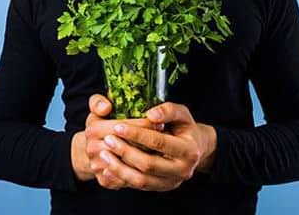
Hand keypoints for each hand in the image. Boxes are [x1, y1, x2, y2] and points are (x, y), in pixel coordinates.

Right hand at [82, 94, 164, 189]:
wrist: (92, 147)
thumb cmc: (101, 124)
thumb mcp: (98, 108)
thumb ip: (98, 102)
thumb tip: (106, 108)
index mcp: (93, 130)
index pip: (122, 127)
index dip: (142, 125)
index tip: (159, 123)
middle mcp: (93, 150)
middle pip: (127, 147)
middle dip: (148, 142)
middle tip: (166, 136)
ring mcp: (98, 167)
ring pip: (128, 166)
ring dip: (148, 158)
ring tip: (163, 150)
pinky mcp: (104, 181)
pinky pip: (126, 180)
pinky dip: (142, 173)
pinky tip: (154, 164)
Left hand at [100, 102, 217, 190]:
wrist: (195, 148)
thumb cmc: (185, 127)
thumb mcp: (182, 113)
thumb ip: (168, 110)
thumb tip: (151, 114)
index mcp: (189, 150)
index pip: (159, 142)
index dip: (137, 135)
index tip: (118, 126)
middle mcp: (183, 170)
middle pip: (149, 164)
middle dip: (126, 152)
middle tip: (108, 139)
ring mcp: (172, 182)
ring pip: (141, 180)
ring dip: (120, 168)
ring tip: (104, 154)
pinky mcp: (161, 188)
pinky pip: (138, 187)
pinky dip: (122, 178)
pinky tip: (108, 167)